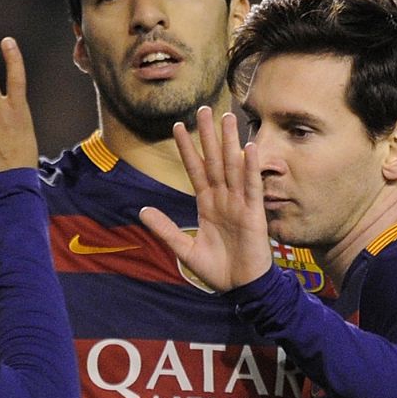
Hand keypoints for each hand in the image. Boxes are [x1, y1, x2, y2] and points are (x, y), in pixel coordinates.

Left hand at [139, 107, 271, 291]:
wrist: (241, 288)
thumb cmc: (217, 270)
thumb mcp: (184, 249)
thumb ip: (165, 228)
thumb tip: (142, 210)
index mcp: (207, 205)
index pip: (195, 170)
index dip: (187, 149)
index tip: (177, 127)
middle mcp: (224, 199)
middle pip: (214, 160)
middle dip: (208, 135)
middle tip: (203, 109)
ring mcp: (240, 204)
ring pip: (233, 166)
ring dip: (230, 142)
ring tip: (227, 118)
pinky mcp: (254, 213)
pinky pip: (252, 186)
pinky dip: (250, 168)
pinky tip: (249, 148)